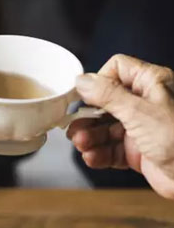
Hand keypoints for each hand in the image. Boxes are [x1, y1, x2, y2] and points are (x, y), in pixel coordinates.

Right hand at [68, 54, 173, 198]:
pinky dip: (100, 153)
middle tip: (74, 126)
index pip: (117, 69)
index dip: (98, 81)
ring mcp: (143, 128)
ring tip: (82, 144)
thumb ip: (107, 94)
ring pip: (106, 127)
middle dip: (88, 116)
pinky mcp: (140, 151)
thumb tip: (82, 80)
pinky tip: (92, 157)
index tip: (83, 97)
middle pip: (106, 101)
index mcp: (152, 84)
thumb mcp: (139, 112)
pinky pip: (112, 149)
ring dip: (90, 136)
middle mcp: (146, 103)